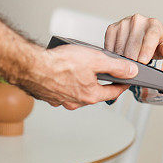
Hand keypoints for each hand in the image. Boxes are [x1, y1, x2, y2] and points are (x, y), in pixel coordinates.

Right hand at [13, 44, 137, 109]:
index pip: (114, 92)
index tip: (128, 80)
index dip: (123, 84)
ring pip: (79, 92)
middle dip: (102, 82)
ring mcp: (61, 101)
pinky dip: (67, 83)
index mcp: (90, 95)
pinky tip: (65, 71)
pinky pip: (64, 91)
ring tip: (81, 67)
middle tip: (104, 70)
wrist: (31, 65)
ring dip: (83, 82)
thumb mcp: (96, 60)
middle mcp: (76, 102)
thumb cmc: (60, 62)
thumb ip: (116, 67)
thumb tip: (132, 71)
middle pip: (96, 93)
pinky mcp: (49, 96)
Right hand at [105, 13, 162, 62]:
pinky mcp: (112, 27)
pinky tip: (120, 58)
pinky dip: (114, 55)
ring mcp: (124, 22)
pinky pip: (110, 46)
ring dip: (123, 60)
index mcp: (154, 24)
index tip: (143, 61)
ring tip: (128, 65)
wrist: (142, 36)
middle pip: (133, 44)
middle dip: (134, 60)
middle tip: (135, 70)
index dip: (146, 50)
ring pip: (120, 47)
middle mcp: (138, 20)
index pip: (150, 36)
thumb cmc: (155, 44)